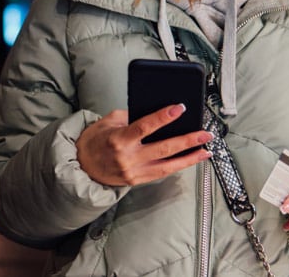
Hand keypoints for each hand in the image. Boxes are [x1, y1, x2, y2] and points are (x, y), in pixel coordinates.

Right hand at [76, 104, 212, 186]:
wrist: (83, 165)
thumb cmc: (96, 139)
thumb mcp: (109, 121)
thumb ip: (132, 116)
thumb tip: (157, 114)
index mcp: (118, 139)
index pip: (144, 127)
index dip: (163, 117)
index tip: (179, 108)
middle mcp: (127, 158)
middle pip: (163, 148)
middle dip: (187, 140)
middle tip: (204, 133)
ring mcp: (133, 172)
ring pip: (167, 166)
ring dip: (189, 157)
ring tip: (206, 149)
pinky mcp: (137, 181)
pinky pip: (162, 173)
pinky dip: (178, 166)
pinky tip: (191, 159)